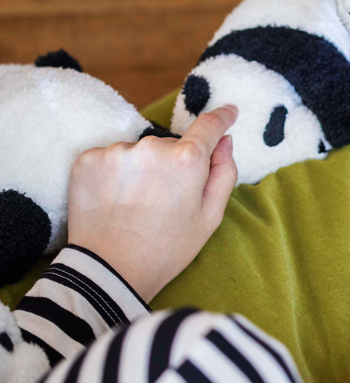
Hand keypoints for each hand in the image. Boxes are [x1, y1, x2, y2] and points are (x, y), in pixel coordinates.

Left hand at [68, 106, 238, 301]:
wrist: (109, 270)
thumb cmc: (167, 248)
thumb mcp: (210, 217)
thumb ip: (224, 173)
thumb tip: (226, 141)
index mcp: (187, 160)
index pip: (208, 126)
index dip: (221, 118)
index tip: (229, 112)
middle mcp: (151, 146)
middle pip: (171, 145)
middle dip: (174, 164)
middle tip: (167, 200)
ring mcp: (116, 151)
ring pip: (140, 152)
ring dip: (143, 169)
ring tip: (138, 204)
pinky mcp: (88, 159)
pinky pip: (112, 158)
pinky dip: (117, 174)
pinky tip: (117, 200)